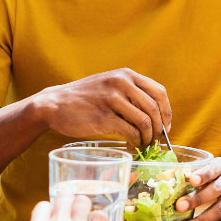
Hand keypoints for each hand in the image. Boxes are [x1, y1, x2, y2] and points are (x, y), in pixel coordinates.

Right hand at [21, 194, 106, 220]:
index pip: (44, 205)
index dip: (49, 211)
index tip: (53, 218)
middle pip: (64, 197)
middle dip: (67, 202)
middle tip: (72, 211)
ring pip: (83, 202)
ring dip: (84, 207)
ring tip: (86, 214)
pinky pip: (101, 218)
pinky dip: (99, 220)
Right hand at [35, 69, 170, 148]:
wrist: (54, 104)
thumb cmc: (84, 98)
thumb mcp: (109, 84)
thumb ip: (130, 93)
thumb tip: (155, 115)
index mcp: (126, 75)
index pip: (159, 92)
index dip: (167, 112)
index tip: (165, 127)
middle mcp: (121, 83)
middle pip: (155, 109)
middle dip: (159, 129)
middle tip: (154, 141)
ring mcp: (112, 99)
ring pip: (145, 122)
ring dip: (147, 138)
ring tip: (142, 144)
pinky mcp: (104, 117)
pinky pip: (130, 132)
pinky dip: (135, 142)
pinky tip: (131, 146)